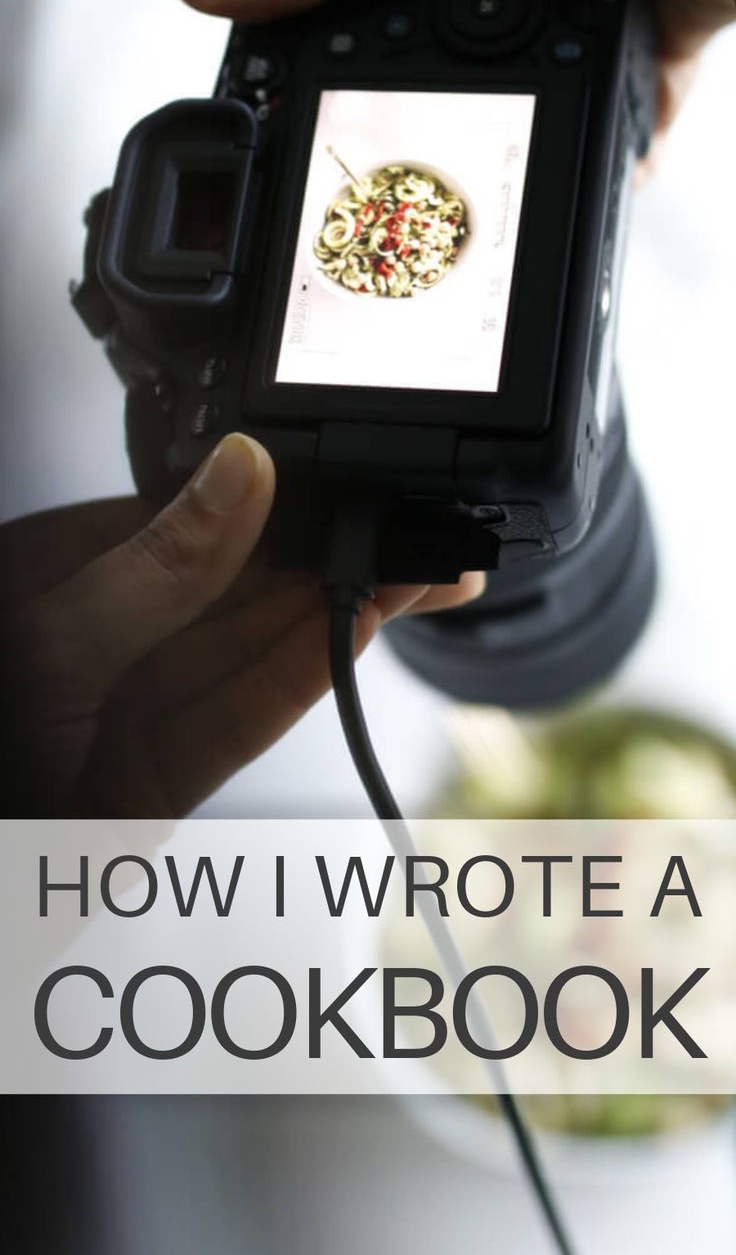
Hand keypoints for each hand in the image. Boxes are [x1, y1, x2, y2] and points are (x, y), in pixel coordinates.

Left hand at [0, 435, 481, 816]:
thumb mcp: (61, 637)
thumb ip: (160, 563)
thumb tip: (240, 473)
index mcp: (57, 572)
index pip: (190, 523)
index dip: (278, 506)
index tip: (352, 488)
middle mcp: (99, 635)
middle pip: (234, 588)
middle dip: (329, 561)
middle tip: (415, 536)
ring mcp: (129, 710)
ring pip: (250, 653)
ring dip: (337, 615)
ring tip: (416, 577)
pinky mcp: (158, 781)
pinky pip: (240, 721)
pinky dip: (303, 681)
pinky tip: (358, 637)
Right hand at [171, 0, 735, 163]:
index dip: (345, 45)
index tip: (324, 114)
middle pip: (458, 44)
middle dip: (442, 102)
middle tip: (414, 167)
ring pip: (540, 77)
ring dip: (523, 124)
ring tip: (493, 180)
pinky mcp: (652, 22)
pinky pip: (624, 97)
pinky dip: (613, 136)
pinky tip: (597, 171)